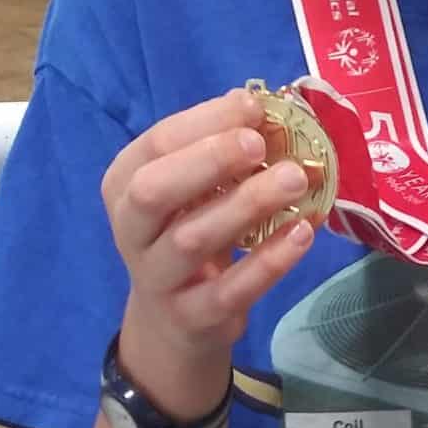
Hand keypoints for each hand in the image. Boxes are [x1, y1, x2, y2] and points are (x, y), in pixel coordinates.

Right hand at [100, 86, 315, 409]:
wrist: (174, 322)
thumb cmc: (187, 233)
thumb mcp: (194, 190)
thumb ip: (218, 150)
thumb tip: (259, 106)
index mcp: (125, 184)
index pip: (157, 144)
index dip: (206, 122)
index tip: (254, 106)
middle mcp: (131, 229)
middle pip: (154, 190)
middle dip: (209, 160)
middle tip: (259, 144)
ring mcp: (157, 278)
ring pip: (193, 239)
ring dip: (247, 205)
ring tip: (295, 179)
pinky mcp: (191, 317)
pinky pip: (229, 290)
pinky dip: (268, 262)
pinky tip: (302, 233)